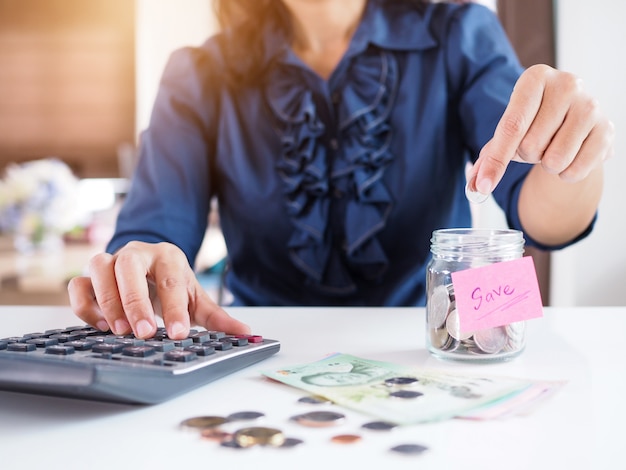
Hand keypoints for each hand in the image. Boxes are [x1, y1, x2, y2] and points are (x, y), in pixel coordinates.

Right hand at [67, 241, 249, 338]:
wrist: (150, 266)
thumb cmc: (172, 284)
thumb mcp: (196, 298)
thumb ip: (218, 318)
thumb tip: (247, 334)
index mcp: (169, 256)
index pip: (171, 279)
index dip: (174, 308)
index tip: (178, 334)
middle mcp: (137, 253)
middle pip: (129, 267)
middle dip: (135, 301)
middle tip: (144, 333)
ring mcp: (111, 261)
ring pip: (99, 267)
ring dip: (107, 300)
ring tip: (120, 331)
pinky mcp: (90, 276)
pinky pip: (78, 285)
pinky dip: (85, 305)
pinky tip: (100, 326)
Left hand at [469, 64, 613, 194]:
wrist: (573, 122)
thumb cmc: (534, 124)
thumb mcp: (508, 133)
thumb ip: (488, 158)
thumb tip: (474, 185)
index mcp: (535, 78)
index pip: (511, 126)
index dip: (496, 161)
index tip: (483, 186)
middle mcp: (567, 84)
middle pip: (531, 145)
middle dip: (527, 155)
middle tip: (537, 142)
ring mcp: (591, 105)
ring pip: (555, 159)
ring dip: (548, 165)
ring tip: (554, 147)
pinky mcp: (607, 128)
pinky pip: (577, 169)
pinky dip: (567, 174)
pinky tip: (571, 156)